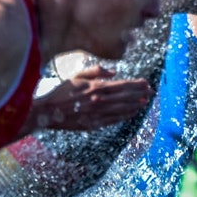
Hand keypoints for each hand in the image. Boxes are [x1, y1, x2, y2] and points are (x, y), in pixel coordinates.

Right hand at [26, 66, 152, 131]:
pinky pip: (112, 120)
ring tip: (145, 102)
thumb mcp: (77, 75)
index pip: (121, 85)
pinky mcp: (92, 125)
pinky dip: (123, 117)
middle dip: (139, 94)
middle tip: (150, 92)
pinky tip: (131, 114)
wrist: (46, 111)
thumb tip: (114, 72)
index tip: (146, 83)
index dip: (135, 85)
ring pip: (120, 109)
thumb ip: (96, 71)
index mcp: (95, 87)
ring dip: (134, 105)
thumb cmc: (61, 91)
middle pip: (124, 97)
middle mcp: (98, 101)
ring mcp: (96, 114)